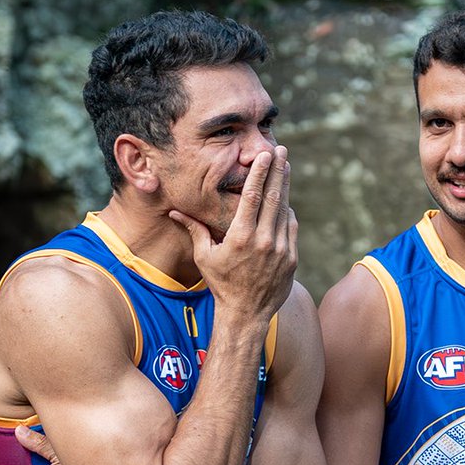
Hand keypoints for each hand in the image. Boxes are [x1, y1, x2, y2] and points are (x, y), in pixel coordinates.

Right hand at [170, 146, 296, 324]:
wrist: (246, 314)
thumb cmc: (221, 285)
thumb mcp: (204, 257)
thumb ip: (194, 230)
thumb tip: (173, 211)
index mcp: (240, 237)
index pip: (253, 197)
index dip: (260, 173)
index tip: (265, 155)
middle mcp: (263, 241)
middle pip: (274, 197)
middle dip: (278, 171)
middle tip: (281, 150)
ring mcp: (281, 250)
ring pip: (285, 210)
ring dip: (285, 187)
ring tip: (285, 168)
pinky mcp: (292, 259)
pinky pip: (291, 228)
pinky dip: (287, 213)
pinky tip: (284, 201)